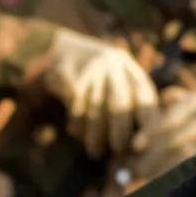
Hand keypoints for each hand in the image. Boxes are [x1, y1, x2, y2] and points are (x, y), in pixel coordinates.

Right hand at [38, 28, 159, 159]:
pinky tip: (76, 132)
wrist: (48, 44)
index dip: (147, 120)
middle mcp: (110, 62)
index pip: (144, 94)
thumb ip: (129, 98)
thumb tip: (142, 137)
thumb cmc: (87, 71)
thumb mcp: (110, 75)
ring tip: (96, 152)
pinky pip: (74, 105)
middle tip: (118, 151)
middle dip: (120, 132)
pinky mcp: (64, 73)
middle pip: (120, 103)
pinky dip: (77, 123)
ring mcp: (87, 66)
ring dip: (96, 134)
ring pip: (95, 108)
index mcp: (125, 64)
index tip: (142, 144)